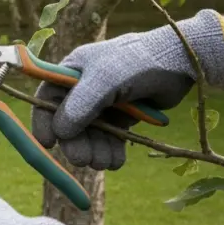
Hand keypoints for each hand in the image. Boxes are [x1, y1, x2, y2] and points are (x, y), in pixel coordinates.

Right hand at [30, 9, 223, 169]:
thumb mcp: (106, 79)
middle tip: (82, 160)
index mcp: (71, 72)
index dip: (43, 120)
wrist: (180, 62)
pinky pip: (110, 138)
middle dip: (75, 143)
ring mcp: (104, 103)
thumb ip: (82, 103)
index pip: (47, 97)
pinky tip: (117, 161)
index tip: (48, 143)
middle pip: (68, 122)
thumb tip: (60, 131)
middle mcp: (84, 88)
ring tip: (106, 162)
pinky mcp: (123, 115)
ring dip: (95, 151)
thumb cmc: (138, 62)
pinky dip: (111, 151)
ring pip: (91, 134)